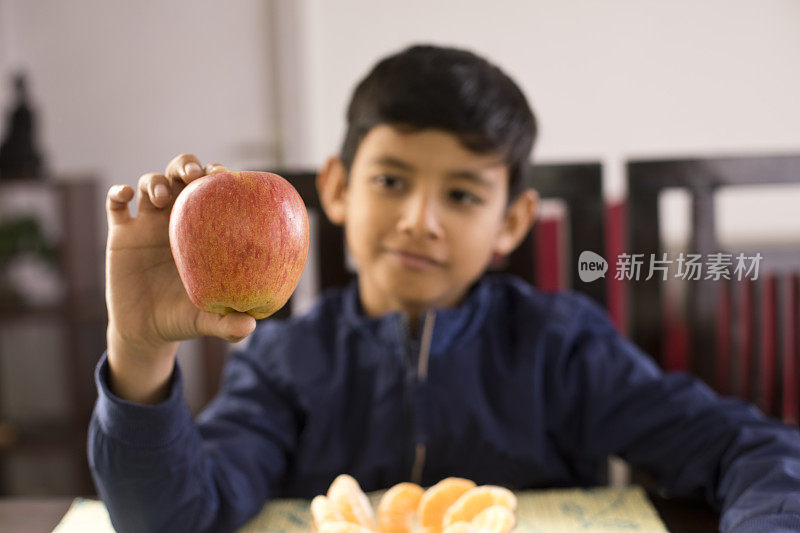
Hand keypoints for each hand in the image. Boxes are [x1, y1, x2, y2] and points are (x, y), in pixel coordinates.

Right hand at [105, 154, 256, 358]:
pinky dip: (119, 193)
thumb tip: (250, 328)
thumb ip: (228, 324)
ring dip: (156, 181)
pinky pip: (116, 204)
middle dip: (187, 164)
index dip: (219, 176)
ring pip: (151, 183)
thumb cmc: (184, 318)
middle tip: (194, 174)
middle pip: (181, 175)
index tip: (227, 177)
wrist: (145, 331)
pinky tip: (127, 194)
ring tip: (163, 197)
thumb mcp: (206, 321)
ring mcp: (147, 224)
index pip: (213, 191)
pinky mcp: (121, 234)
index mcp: (204, 230)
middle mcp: (177, 219)